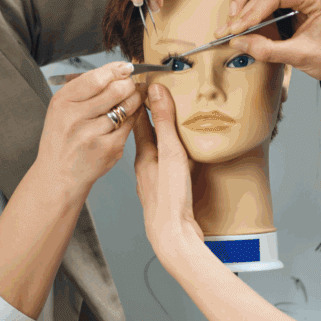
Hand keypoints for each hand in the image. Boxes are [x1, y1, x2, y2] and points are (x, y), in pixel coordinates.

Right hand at [36, 61, 143, 191]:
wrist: (58, 174)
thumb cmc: (62, 138)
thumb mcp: (62, 108)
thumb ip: (85, 88)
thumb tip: (117, 69)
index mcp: (63, 102)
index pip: (96, 78)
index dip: (116, 70)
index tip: (125, 68)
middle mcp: (75, 118)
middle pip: (116, 90)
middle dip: (128, 84)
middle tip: (130, 85)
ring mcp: (93, 135)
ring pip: (127, 107)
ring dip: (134, 100)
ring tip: (131, 99)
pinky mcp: (108, 149)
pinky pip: (129, 125)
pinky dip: (131, 119)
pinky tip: (125, 119)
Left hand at [132, 84, 202, 259]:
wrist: (172, 237)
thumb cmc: (170, 200)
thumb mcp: (170, 153)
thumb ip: (164, 122)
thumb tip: (155, 92)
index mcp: (143, 155)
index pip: (139, 119)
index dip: (142, 99)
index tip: (146, 82)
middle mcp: (145, 166)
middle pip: (147, 135)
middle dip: (153, 116)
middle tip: (161, 97)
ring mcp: (154, 180)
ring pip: (156, 151)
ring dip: (163, 136)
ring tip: (173, 123)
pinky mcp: (165, 193)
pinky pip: (166, 166)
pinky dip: (172, 154)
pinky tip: (181, 157)